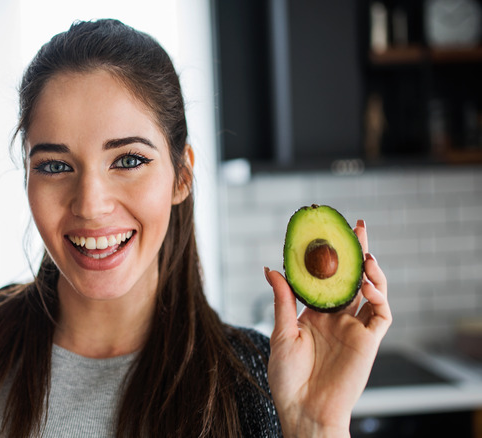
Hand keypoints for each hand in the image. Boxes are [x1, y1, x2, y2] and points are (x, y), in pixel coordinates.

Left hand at [265, 220, 390, 437]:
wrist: (303, 409)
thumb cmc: (287, 378)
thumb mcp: (281, 333)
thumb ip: (282, 300)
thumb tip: (271, 268)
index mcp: (314, 314)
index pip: (325, 278)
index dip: (327, 257)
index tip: (323, 233)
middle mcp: (336, 318)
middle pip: (351, 278)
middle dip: (356, 252)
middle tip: (356, 227)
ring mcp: (354, 328)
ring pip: (371, 291)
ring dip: (371, 270)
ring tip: (365, 252)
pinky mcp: (369, 341)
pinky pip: (381, 314)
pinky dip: (379, 297)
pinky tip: (368, 285)